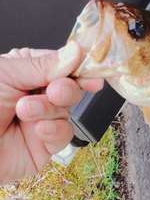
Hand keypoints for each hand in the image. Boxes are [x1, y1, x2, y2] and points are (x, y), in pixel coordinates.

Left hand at [0, 41, 102, 184]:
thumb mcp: (5, 74)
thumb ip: (44, 65)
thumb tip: (75, 52)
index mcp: (25, 72)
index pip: (62, 65)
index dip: (79, 67)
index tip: (91, 71)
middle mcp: (35, 96)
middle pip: (71, 87)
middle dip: (65, 89)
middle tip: (53, 91)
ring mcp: (40, 122)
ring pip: (68, 111)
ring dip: (50, 110)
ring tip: (25, 111)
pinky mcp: (42, 147)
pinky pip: (64, 136)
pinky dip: (55, 131)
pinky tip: (38, 130)